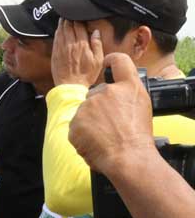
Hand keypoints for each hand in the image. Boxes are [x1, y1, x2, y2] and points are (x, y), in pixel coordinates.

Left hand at [52, 20, 103, 86]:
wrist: (70, 86)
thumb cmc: (86, 75)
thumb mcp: (98, 60)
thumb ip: (97, 44)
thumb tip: (96, 32)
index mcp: (82, 45)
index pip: (79, 26)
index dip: (78, 19)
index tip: (78, 14)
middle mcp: (70, 44)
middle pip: (68, 27)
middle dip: (69, 19)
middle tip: (69, 13)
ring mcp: (61, 49)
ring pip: (61, 31)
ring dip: (62, 23)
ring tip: (63, 18)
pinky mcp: (55, 54)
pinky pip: (55, 39)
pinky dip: (57, 32)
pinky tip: (58, 29)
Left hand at [69, 53, 155, 172]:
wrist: (127, 157)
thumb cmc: (137, 136)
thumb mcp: (142, 106)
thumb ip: (127, 92)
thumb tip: (115, 88)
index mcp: (127, 87)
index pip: (119, 61)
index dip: (112, 60)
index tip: (108, 63)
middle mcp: (106, 91)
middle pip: (96, 93)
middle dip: (100, 106)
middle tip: (111, 124)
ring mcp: (88, 106)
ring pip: (85, 111)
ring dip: (91, 121)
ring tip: (105, 136)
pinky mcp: (75, 121)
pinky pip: (76, 126)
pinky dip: (82, 134)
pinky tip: (95, 141)